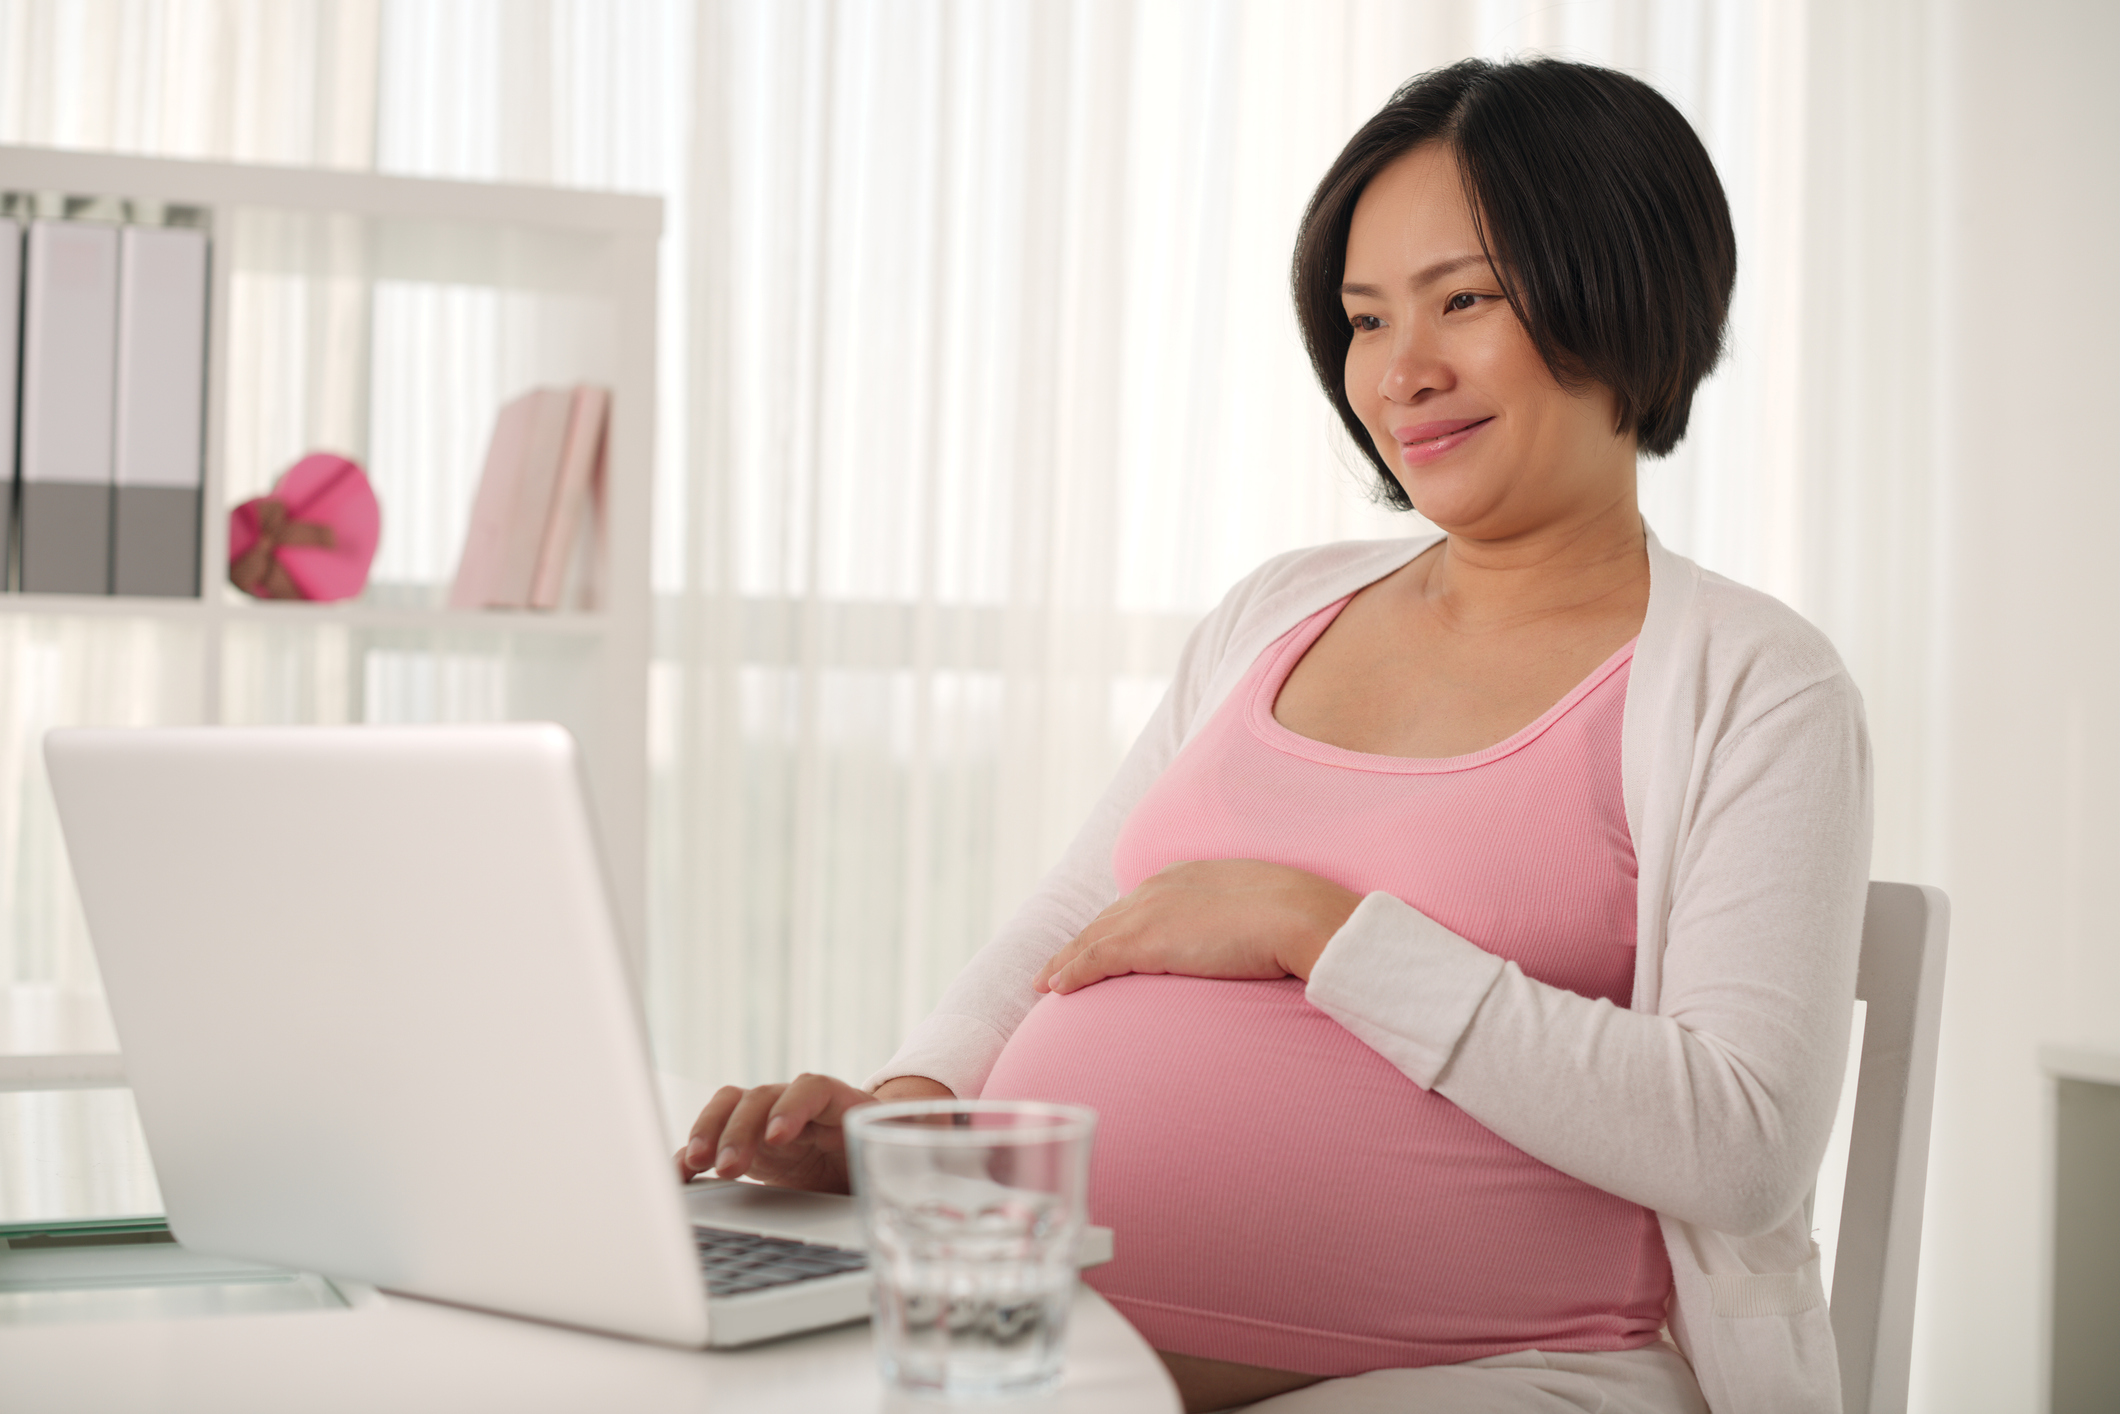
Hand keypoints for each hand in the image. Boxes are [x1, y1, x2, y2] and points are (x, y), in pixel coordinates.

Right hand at [675, 1073, 952, 1191]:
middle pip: (763, 1095)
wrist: (880, 1155)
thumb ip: (920, 1146)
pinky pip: (713, 1140)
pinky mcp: (749, 1148)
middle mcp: (802, 1107)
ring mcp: (770, 1123)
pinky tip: (679, 1175)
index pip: (815, 1088)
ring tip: (697, 1165)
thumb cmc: (901, 1150)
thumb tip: (947, 1141)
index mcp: (844, 1104)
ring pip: (731, 1108)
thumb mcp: (913, 1150)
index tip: (780, 1138)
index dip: (794, 1107)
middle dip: (741, 1126)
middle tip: (728, 1164)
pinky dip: (693, 1152)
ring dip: (710, 1132)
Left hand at [1034, 859, 1361, 995]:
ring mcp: (1151, 912)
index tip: (1102, 940)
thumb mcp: (1264, 912)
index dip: (1116, 924)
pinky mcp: (1145, 941)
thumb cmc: (1299, 920)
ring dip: (1066, 960)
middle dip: (1082, 940)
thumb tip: (1248, 943)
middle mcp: (1162, 887)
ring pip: (1094, 938)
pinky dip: (1072, 972)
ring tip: (1047, 981)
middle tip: (1058, 963)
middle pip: (1109, 918)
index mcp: (1190, 875)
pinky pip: (1095, 958)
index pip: (1141, 903)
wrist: (1301, 918)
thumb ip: (1245, 922)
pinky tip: (1056, 988)